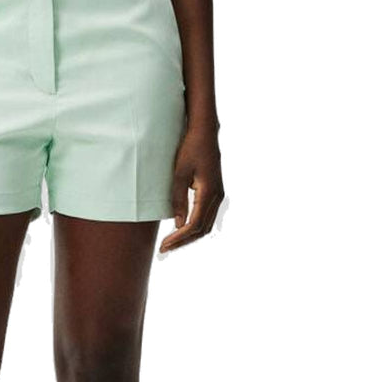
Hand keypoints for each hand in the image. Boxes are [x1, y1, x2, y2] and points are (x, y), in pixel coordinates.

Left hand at [160, 125, 224, 252]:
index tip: (164, 245)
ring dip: (189, 237)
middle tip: (164, 249)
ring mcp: (218, 195)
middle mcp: (217, 196)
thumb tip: (177, 224)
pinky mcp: (215, 193)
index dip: (179, 237)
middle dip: (183, 241)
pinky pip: (206, 217)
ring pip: (206, 226)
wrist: (205, 133)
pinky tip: (181, 230)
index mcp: (209, 192)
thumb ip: (178, 199)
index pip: (194, 224)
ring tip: (171, 243)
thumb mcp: (179, 173)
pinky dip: (194, 228)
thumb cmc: (190, 149)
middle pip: (201, 230)